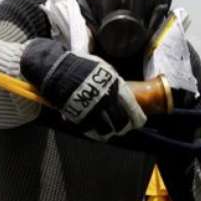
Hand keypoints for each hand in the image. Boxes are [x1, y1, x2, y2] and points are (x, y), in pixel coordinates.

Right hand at [21, 38, 145, 140]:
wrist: (60, 70)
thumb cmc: (83, 66)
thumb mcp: (104, 69)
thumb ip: (114, 82)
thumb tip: (122, 91)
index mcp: (115, 87)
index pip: (131, 107)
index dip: (137, 117)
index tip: (140, 121)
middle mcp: (106, 100)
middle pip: (121, 121)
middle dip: (125, 127)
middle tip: (125, 128)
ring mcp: (92, 110)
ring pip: (107, 129)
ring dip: (111, 132)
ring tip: (111, 131)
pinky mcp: (79, 117)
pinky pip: (91, 131)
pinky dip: (95, 133)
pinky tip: (97, 132)